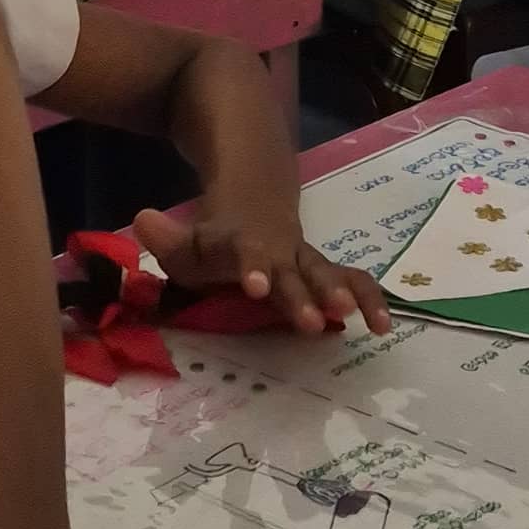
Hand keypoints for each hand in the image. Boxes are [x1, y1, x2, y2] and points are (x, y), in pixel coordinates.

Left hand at [132, 200, 391, 339]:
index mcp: (243, 243)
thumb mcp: (187, 240)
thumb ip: (168, 239)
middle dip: (303, 294)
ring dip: (342, 292)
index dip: (253, 268)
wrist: (255, 203)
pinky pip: (354, 282)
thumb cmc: (216, 241)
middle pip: (294, 270)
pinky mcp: (326, 274)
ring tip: (358, 317)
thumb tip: (143, 220)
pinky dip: (371, 299)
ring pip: (328, 272)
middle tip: (315, 321)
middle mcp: (281, 250)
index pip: (246, 253)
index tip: (257, 287)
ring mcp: (306, 261)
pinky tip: (385, 326)